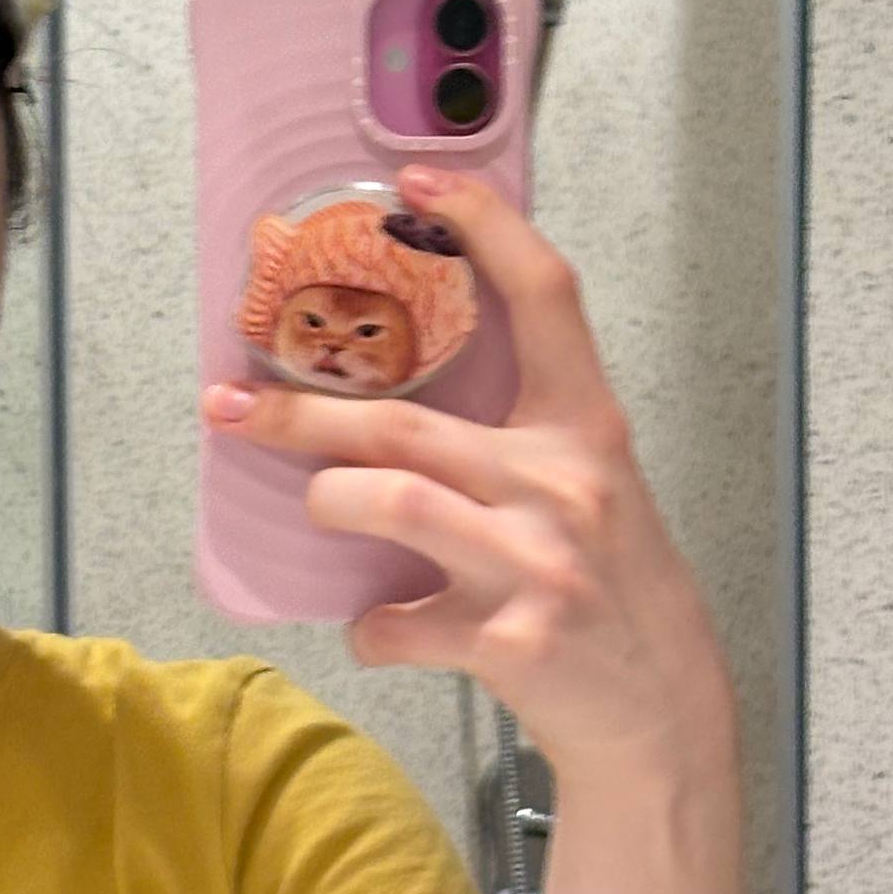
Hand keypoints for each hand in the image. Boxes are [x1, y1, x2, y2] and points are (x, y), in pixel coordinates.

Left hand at [200, 165, 738, 776]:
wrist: (662, 715)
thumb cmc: (613, 594)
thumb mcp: (592, 491)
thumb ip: (514, 440)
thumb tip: (387, 402)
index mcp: (587, 430)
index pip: (545, 295)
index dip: (485, 225)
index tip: (422, 178)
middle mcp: (565, 485)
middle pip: (403, 420)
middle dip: (298, 412)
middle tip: (230, 404)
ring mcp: (537, 564)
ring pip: (388, 502)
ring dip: (329, 503)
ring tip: (317, 508)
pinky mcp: (509, 641)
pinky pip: (394, 623)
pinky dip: (372, 629)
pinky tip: (383, 628)